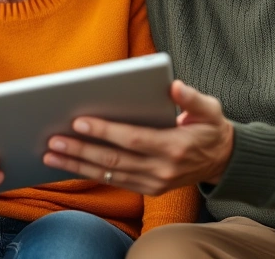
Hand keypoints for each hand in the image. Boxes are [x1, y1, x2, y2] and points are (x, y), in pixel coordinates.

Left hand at [42, 80, 233, 194]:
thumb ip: (192, 98)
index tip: (80, 121)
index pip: (133, 139)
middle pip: (114, 160)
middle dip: (80, 150)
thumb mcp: (210, 109)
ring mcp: (154, 182)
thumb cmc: (211, 129)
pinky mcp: (149, 189)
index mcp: (175, 147)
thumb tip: (174, 86)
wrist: (223, 161)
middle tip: (53, 140)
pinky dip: (89, 173)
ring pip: (109, 174)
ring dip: (77, 165)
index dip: (105, 131)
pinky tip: (68, 165)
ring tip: (51, 154)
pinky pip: (114, 181)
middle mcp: (162, 169)